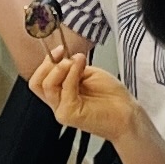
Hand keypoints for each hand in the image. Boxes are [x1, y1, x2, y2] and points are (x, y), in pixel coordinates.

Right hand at [26, 48, 144, 142]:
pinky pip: (64, 89)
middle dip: (48, 64)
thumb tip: (61, 59)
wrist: (127, 114)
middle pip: (36, 83)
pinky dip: (72, 73)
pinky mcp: (69, 114)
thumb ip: (71, 68)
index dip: (46, 62)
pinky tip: (81, 65)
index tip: (60, 49)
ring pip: (47, 85)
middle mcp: (58, 103)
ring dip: (61, 68)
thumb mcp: (87, 74)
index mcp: (60, 94)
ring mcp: (62, 110)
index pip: (39, 79)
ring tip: (77, 61)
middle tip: (64, 54)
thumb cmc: (112, 97)